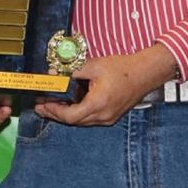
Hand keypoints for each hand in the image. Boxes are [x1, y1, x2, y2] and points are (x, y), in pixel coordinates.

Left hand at [35, 44, 177, 125]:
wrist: (146, 72)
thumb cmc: (123, 68)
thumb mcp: (94, 65)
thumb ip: (72, 70)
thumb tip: (54, 74)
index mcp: (98, 104)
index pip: (70, 116)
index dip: (53, 111)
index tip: (42, 104)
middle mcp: (103, 116)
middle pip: (74, 121)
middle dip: (56, 114)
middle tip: (42, 106)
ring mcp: (108, 118)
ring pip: (82, 121)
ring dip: (67, 114)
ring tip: (53, 104)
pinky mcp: (112, 115)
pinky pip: (90, 118)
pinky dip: (78, 112)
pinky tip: (71, 102)